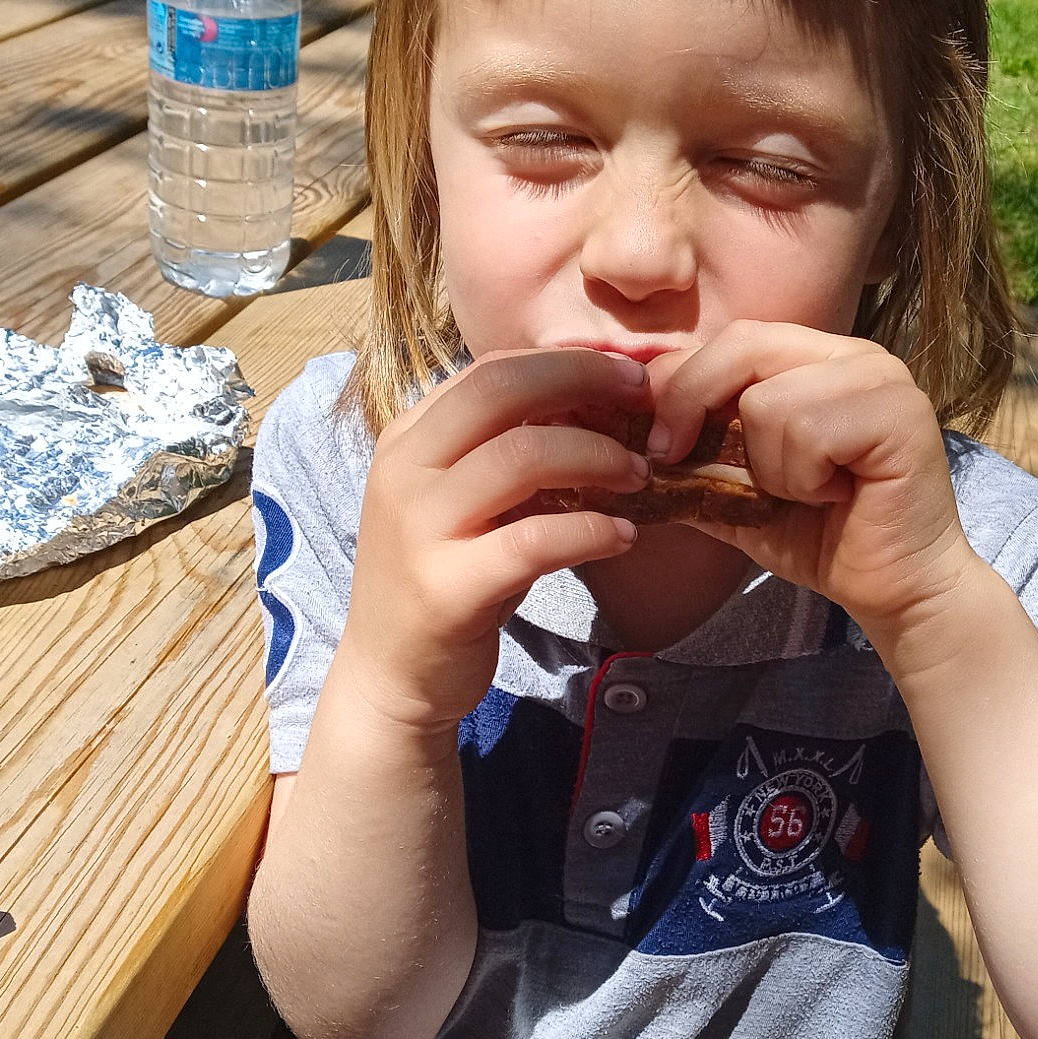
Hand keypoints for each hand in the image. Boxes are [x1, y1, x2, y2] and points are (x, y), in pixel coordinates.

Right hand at [335, 349, 651, 734]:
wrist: (391, 676)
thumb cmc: (446, 579)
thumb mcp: (465, 503)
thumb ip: (507, 453)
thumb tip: (594, 406)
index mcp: (408, 439)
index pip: (491, 371)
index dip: (565, 362)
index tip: (624, 373)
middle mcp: (405, 471)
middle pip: (501, 391)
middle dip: (584, 382)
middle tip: (646, 401)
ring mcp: (419, 528)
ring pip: (522, 456)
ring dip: (598, 457)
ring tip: (640, 476)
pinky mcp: (447, 587)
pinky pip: (534, 541)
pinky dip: (591, 531)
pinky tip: (624, 536)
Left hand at [646, 323, 976, 644]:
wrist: (895, 592)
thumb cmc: (822, 538)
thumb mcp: (736, 493)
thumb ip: (690, 460)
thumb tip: (617, 443)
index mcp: (818, 359)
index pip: (730, 339)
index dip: (678, 383)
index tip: (655, 443)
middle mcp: (854, 354)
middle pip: (743, 345)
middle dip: (691, 406)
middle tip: (676, 460)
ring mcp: (883, 378)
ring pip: (768, 399)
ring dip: (768, 467)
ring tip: (806, 494)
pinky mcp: (901, 414)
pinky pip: (807, 430)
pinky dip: (802, 478)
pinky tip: (833, 498)